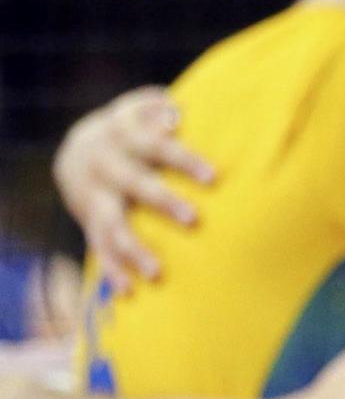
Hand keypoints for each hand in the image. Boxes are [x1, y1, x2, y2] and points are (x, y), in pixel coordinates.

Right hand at [53, 87, 213, 290]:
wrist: (77, 152)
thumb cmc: (133, 130)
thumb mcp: (140, 112)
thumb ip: (160, 109)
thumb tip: (178, 107)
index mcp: (124, 136)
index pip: (157, 146)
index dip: (184, 159)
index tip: (214, 177)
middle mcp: (107, 167)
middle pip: (135, 183)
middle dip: (162, 201)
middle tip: (194, 219)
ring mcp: (95, 197)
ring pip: (112, 224)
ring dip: (133, 248)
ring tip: (158, 272)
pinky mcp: (90, 222)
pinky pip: (99, 248)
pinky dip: (112, 270)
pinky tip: (128, 292)